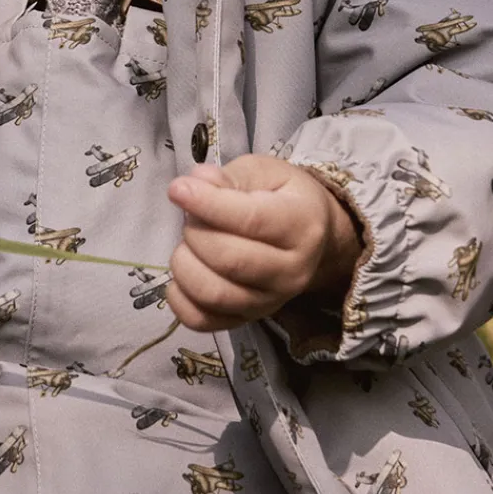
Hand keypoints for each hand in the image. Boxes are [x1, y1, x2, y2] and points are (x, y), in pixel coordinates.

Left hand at [165, 156, 363, 332]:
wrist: (314, 239)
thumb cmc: (283, 197)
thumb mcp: (264, 172)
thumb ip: (230, 176)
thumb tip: (196, 182)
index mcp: (301, 225)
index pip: (251, 220)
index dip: (207, 204)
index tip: (178, 189)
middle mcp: (292, 270)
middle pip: (229, 260)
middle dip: (195, 233)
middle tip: (191, 217)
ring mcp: (271, 301)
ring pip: (214, 294)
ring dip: (185, 265)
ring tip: (188, 244)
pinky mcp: (248, 319)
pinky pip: (203, 321)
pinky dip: (180, 299)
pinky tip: (183, 273)